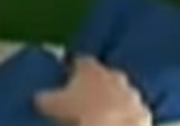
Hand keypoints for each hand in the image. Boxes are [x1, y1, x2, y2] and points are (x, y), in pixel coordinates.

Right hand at [34, 57, 150, 125]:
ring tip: (99, 116)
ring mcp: (131, 93)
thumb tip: (37, 97)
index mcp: (91, 69)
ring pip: (119, 94)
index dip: (72, 68)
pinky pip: (131, 113)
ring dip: (111, 102)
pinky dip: (124, 118)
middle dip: (94, 86)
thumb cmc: (81, 113)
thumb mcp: (53, 105)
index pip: (80, 61)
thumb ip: (44, 98)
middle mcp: (113, 75)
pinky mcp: (143, 112)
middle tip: (82, 99)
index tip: (66, 75)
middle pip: (102, 76)